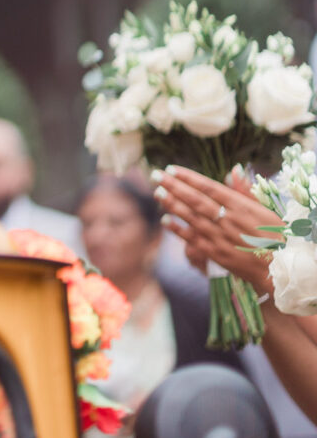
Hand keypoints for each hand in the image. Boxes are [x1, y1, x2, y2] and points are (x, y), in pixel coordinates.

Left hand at [155, 164, 277, 294]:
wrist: (281, 268)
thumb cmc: (275, 236)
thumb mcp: (264, 209)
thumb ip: (245, 190)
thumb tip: (233, 169)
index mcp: (242, 206)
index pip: (210, 188)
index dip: (189, 178)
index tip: (172, 169)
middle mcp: (229, 219)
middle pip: (196, 200)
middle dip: (174, 186)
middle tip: (156, 175)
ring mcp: (221, 237)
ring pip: (192, 217)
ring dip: (172, 204)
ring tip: (157, 192)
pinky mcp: (216, 253)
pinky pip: (193, 239)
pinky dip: (178, 229)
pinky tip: (165, 220)